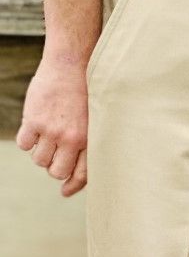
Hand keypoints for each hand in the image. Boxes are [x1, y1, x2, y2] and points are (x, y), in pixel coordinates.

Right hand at [16, 58, 88, 196]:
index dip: (72, 186)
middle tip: (55, 153)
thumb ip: (87, 142)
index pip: (82, 174)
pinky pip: (25, 145)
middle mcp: (72, 138)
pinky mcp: (34, 121)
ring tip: (47, 136)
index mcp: (90, 139)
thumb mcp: (95, 118)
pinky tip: (35, 127)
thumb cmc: (86, 92)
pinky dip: (27, 140)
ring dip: (41, 152)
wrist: (72, 65)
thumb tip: (74, 172)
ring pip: (39, 160)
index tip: (65, 191)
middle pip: (57, 171)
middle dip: (54, 166)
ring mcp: (52, 131)